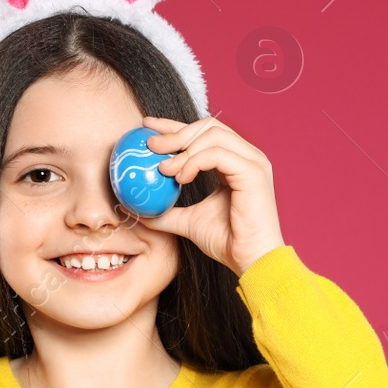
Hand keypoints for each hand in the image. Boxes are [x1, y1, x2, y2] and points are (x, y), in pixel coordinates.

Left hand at [129, 115, 285, 275]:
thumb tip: (134, 206)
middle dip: (176, 131)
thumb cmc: (227, 242)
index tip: (148, 128)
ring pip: (213, 134)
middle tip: (150, 144)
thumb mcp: (188, 221)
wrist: (250, 261)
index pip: (204, 133)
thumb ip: (165, 211)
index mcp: (235, 162)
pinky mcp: (253, 172)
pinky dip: (194, 161)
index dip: (174, 126)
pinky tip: (180, 178)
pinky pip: (217, 154)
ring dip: (182, 149)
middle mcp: (247, 156)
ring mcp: (253, 162)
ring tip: (164, 169)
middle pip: (209, 125)